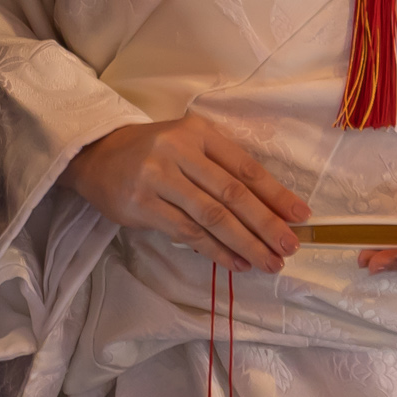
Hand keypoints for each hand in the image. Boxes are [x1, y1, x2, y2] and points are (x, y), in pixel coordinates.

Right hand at [66, 113, 306, 269]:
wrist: (96, 156)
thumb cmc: (152, 153)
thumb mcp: (188, 146)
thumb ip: (221, 170)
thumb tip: (268, 208)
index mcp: (199, 133)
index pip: (245, 167)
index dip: (275, 193)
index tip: (300, 216)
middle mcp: (180, 151)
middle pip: (233, 193)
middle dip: (266, 223)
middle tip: (290, 246)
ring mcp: (159, 178)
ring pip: (213, 216)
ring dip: (245, 243)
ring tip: (269, 261)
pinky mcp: (143, 204)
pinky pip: (187, 232)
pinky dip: (216, 250)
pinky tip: (236, 262)